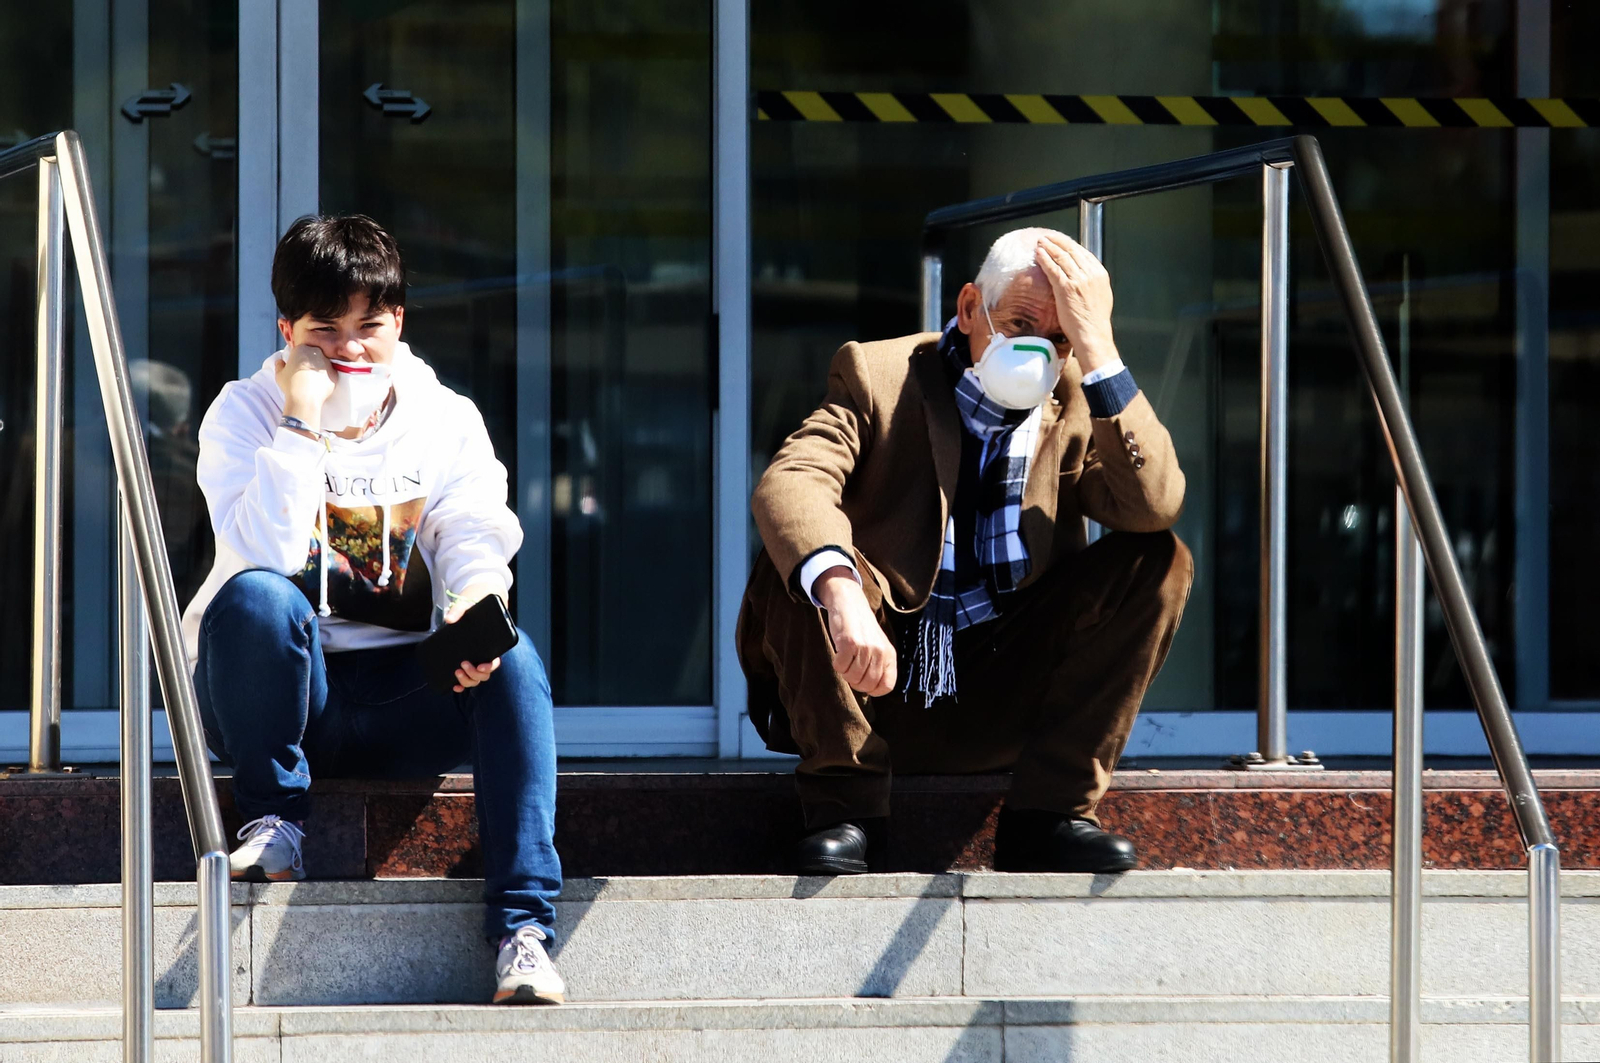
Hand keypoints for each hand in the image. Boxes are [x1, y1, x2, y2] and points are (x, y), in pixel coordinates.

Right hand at [275, 343, 335, 426]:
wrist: (305, 398)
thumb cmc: (290, 384)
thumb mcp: (279, 374)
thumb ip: (279, 365)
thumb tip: (280, 361)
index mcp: (302, 349)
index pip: (301, 349)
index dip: (298, 358)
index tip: (297, 365)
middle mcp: (316, 352)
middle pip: (313, 354)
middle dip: (310, 361)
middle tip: (305, 373)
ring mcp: (327, 362)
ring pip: (323, 363)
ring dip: (319, 369)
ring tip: (312, 380)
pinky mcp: (335, 373)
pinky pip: (330, 374)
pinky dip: (326, 378)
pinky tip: (320, 385)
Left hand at [444, 581, 507, 692]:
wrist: (471, 600)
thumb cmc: (474, 601)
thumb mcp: (467, 603)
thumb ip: (459, 610)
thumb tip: (449, 620)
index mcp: (490, 644)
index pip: (495, 661)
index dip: (490, 667)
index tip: (482, 666)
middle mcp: (483, 654)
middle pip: (484, 674)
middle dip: (474, 674)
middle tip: (462, 666)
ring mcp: (474, 658)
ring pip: (476, 678)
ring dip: (468, 680)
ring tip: (456, 672)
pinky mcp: (464, 659)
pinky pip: (466, 677)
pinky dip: (461, 684)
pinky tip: (454, 686)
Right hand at [815, 569, 896, 696]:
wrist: (850, 603)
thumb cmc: (862, 629)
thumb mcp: (878, 646)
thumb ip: (878, 666)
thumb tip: (869, 691)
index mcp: (890, 655)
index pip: (886, 686)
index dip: (872, 689)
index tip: (863, 682)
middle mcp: (880, 652)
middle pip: (867, 685)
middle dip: (855, 682)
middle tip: (850, 669)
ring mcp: (865, 647)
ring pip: (852, 677)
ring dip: (845, 672)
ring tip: (845, 658)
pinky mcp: (849, 643)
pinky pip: (840, 667)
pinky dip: (837, 664)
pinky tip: (839, 652)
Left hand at [1033, 234, 1117, 372]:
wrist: (1092, 334)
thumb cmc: (1094, 320)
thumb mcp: (1101, 296)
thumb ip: (1092, 282)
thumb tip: (1083, 275)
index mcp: (1100, 274)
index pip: (1083, 253)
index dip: (1070, 245)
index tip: (1061, 242)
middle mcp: (1090, 274)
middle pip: (1071, 251)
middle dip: (1058, 242)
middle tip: (1047, 237)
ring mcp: (1078, 280)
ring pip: (1061, 257)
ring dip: (1049, 247)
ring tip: (1040, 242)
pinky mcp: (1065, 288)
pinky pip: (1052, 269)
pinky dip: (1044, 259)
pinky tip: (1038, 254)